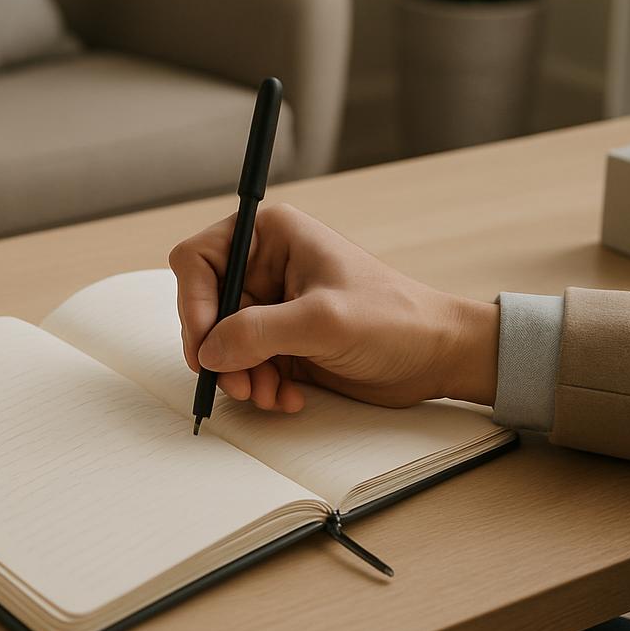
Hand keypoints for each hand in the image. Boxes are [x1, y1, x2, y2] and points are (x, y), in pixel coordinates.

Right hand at [168, 204, 498, 412]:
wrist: (435, 355)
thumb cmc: (395, 318)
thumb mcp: (323, 320)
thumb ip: (259, 331)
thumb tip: (209, 350)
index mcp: (271, 236)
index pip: (199, 260)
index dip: (193, 303)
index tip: (206, 345)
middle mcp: (266, 266)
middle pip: (205, 307)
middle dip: (219, 350)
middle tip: (237, 381)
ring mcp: (272, 305)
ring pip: (222, 343)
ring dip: (240, 375)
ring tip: (269, 392)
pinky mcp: (282, 339)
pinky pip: (245, 365)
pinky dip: (259, 385)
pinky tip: (288, 394)